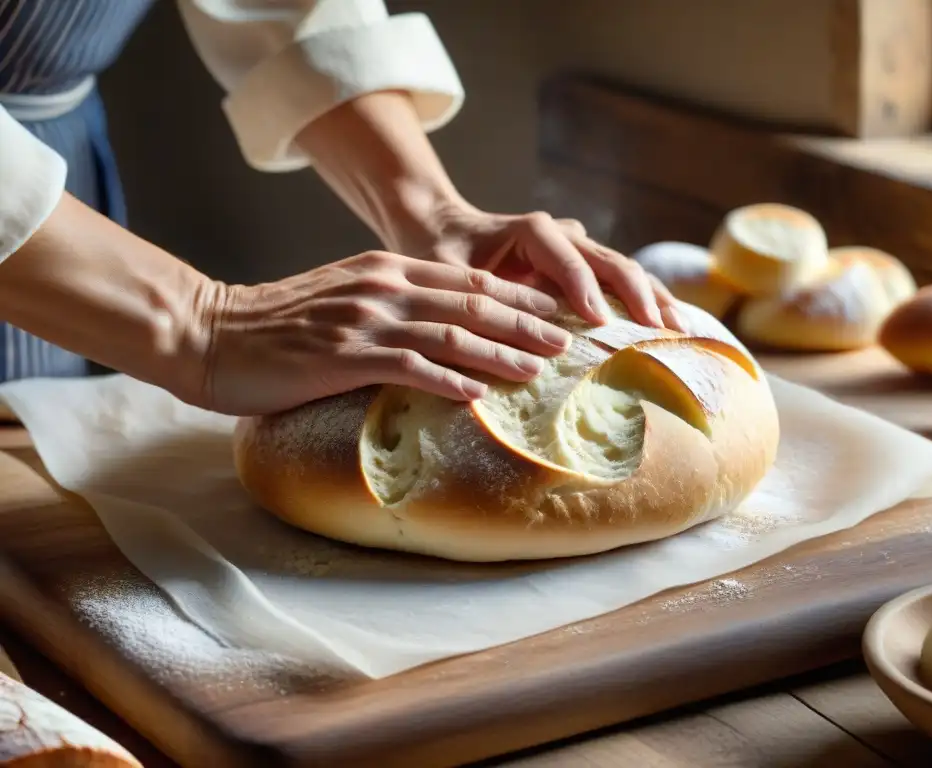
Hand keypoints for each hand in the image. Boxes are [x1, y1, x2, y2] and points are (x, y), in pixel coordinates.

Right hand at [198, 251, 573, 415]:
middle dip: (526, 321)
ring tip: (540, 369)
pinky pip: (408, 367)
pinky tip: (478, 393)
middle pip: (471, 303)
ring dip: (500, 352)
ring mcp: (363, 320)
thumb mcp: (341, 296)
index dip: (517, 295)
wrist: (208, 332)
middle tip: (567, 341)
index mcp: (385, 269)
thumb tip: (436, 329)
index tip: (554, 311)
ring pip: (450, 333)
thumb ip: (388, 302)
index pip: (468, 280)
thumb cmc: (275, 323)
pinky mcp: (342, 356)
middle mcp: (382, 287)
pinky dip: (447, 379)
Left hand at [396, 204, 686, 330]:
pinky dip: (645, 302)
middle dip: (639, 295)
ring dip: (653, 298)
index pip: (569, 259)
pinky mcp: (584, 267)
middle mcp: (562, 235)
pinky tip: (669, 326)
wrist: (442, 232)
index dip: (586, 290)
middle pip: (611, 261)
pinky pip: (621, 283)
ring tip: (680, 331)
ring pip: (625, 270)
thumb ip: (471, 299)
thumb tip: (491, 341)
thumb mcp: (448, 276)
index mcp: (531, 231)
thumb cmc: (440, 256)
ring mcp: (578, 249)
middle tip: (660, 330)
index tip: (601, 323)